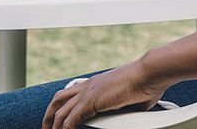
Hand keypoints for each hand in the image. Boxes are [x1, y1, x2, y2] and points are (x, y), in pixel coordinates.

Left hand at [42, 60, 167, 128]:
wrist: (149, 73)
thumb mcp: (132, 98)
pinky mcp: (90, 102)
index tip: (61, 118)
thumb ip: (124, 107)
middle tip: (46, 128)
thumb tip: (130, 115)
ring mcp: (88, 93)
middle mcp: (89, 85)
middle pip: (58, 99)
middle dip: (49, 116)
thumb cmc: (147, 84)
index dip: (64, 106)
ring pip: (60, 111)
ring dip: (53, 126)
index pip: (72, 93)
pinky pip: (70, 120)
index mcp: (97, 83)